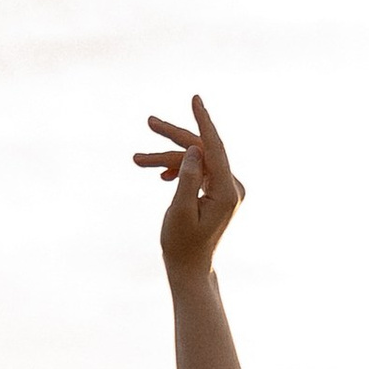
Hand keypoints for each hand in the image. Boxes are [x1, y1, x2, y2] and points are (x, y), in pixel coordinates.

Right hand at [135, 94, 244, 273]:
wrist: (190, 269)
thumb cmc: (182, 245)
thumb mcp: (179, 211)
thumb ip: (188, 178)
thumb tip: (194, 148)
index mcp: (227, 191)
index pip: (215, 147)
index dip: (203, 120)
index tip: (195, 98)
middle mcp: (231, 187)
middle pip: (202, 150)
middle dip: (173, 138)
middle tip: (149, 122)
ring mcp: (226, 190)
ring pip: (195, 161)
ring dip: (167, 159)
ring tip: (137, 160)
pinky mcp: (218, 192)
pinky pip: (197, 172)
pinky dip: (177, 170)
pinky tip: (159, 176)